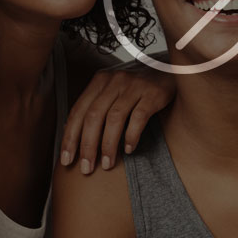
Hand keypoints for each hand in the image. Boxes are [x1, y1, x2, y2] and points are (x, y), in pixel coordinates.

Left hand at [60, 63, 174, 173]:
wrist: (171, 69)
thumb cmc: (138, 86)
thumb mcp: (114, 90)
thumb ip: (97, 106)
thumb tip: (75, 136)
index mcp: (100, 80)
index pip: (79, 110)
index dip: (70, 137)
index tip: (66, 160)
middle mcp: (115, 80)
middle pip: (94, 115)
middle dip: (87, 145)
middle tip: (86, 168)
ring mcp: (134, 85)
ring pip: (114, 118)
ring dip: (108, 144)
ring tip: (107, 164)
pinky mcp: (153, 92)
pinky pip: (139, 117)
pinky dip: (132, 135)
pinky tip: (129, 150)